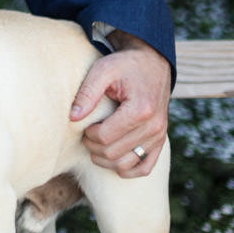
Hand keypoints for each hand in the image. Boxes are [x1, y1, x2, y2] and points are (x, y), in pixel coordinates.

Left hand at [69, 30, 171, 177]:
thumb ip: (87, 93)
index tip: (84, 124)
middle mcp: (154, 126)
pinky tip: (112, 159)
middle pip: (114, 153)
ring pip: (126, 164)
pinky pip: (144, 168)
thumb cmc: (124, 65)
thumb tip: (73, 118)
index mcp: (141, 109)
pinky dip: (127, 169)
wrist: (152, 63)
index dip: (88, 134)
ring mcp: (159, 136)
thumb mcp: (103, 70)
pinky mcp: (160, 141)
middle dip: (93, 146)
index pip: (106, 137)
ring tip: (96, 143)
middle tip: (86, 134)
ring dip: (105, 159)